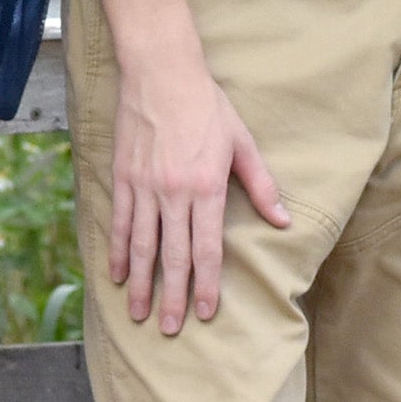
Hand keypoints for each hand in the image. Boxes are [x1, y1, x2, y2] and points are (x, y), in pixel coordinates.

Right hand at [103, 39, 293, 334]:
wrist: (161, 72)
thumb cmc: (207, 106)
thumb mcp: (243, 143)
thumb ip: (261, 186)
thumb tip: (283, 221)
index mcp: (206, 187)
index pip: (207, 249)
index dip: (206, 285)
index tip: (205, 313)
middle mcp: (173, 193)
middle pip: (173, 256)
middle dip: (172, 296)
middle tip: (170, 329)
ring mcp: (144, 187)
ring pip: (141, 245)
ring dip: (141, 283)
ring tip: (139, 313)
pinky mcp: (123, 177)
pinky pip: (118, 222)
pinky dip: (117, 251)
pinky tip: (117, 275)